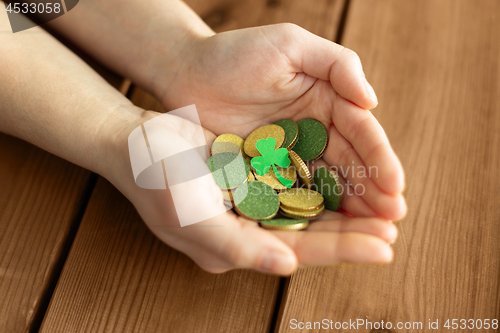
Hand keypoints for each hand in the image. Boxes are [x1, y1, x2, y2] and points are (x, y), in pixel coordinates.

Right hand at [110, 110, 397, 274]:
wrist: (138, 142)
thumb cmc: (159, 184)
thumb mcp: (193, 221)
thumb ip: (239, 248)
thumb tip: (286, 266)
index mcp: (235, 247)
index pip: (297, 250)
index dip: (340, 249)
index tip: (384, 247)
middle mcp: (248, 228)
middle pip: (308, 231)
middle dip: (351, 231)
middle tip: (394, 226)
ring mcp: (251, 200)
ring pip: (305, 206)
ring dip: (342, 204)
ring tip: (383, 204)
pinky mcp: (253, 173)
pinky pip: (293, 178)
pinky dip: (320, 178)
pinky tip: (348, 174)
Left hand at [156, 23, 405, 220]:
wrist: (188, 71)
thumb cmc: (236, 52)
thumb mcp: (291, 44)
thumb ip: (337, 64)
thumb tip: (372, 102)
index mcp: (327, 102)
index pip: (360, 133)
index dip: (380, 159)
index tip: (396, 186)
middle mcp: (314, 132)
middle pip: (349, 164)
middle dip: (373, 190)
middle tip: (392, 219)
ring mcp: (289, 156)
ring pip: (325, 184)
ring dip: (350, 208)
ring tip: (372, 232)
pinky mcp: (264, 173)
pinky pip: (291, 194)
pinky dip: (310, 212)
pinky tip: (328, 231)